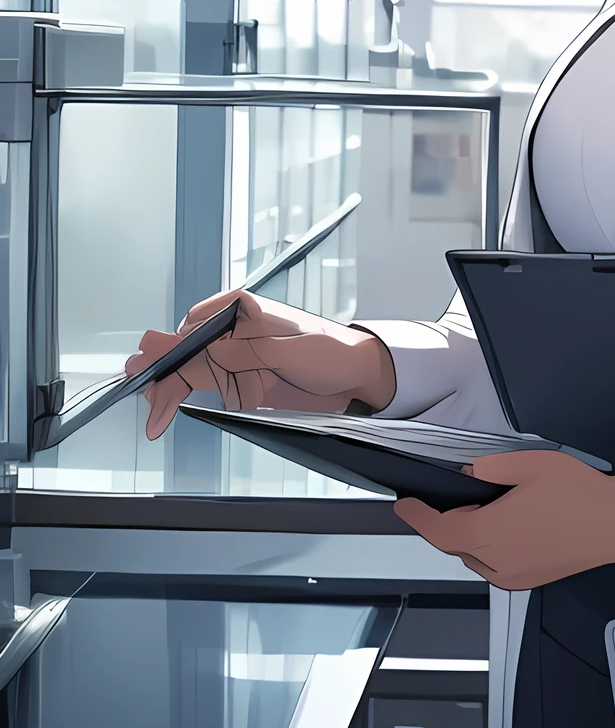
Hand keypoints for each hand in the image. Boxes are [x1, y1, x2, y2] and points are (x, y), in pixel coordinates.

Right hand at [128, 290, 397, 438]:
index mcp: (241, 309)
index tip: (148, 370)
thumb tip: (194, 343)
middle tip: (143, 400)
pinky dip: (181, 399)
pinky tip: (165, 414)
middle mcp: (232, 330)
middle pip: (183, 351)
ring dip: (165, 392)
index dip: (168, 350)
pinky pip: (201, 386)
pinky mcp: (239, 379)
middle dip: (160, 375)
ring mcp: (234, 356)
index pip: (192, 327)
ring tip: (151, 417)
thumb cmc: (330, 352)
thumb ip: (236, 350)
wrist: (358, 377)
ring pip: (187, 371)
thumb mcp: (283, 351)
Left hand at [395, 451, 614, 589]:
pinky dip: (492, 549)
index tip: (404, 504)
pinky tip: (513, 527)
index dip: (416, 516)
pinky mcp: (530, 580)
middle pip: (456, 545)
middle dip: (452, 522)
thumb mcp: (529, 464)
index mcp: (487, 535)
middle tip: (464, 496)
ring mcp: (512, 576)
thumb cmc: (575, 492)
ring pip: (476, 557)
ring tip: (491, 509)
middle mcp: (494, 563)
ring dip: (473, 537)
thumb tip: (468, 472)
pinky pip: (496, 566)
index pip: (437, 531)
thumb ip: (490, 466)